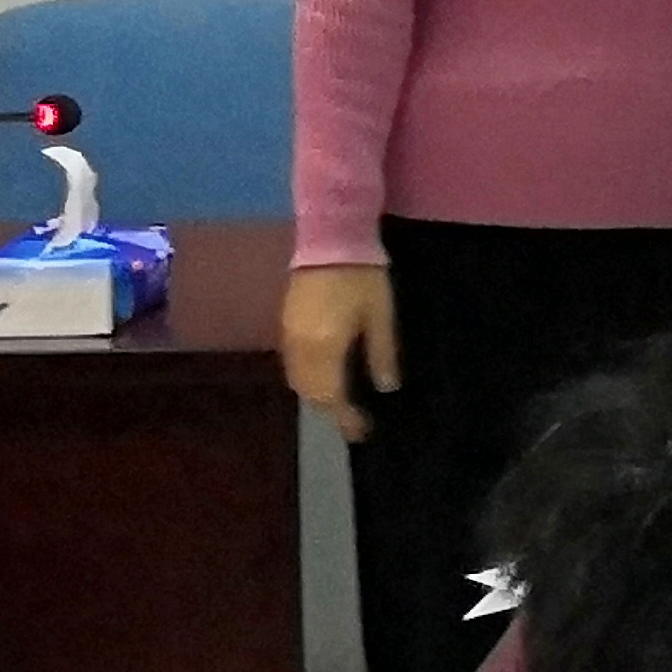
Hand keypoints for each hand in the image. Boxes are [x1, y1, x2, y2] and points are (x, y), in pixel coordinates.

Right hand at [281, 265, 398, 444]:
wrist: (329, 239)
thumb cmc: (363, 277)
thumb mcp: (381, 315)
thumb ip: (382, 354)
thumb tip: (386, 388)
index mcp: (325, 348)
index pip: (332, 396)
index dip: (345, 417)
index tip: (361, 432)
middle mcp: (300, 348)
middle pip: (309, 392)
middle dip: (329, 409)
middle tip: (352, 420)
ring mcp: (288, 335)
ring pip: (296, 379)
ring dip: (315, 394)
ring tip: (340, 401)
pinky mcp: (285, 323)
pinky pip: (291, 363)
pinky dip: (306, 377)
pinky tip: (323, 374)